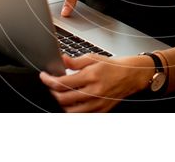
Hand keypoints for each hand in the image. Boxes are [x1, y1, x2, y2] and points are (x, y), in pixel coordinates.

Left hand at [39, 53, 154, 112]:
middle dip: (52, 92)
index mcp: (91, 76)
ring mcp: (97, 104)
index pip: (62, 82)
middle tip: (50, 85)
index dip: (48, 80)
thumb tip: (62, 60)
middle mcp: (94, 92)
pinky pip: (81, 115)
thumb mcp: (93, 58)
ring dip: (60, 103)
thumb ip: (75, 62)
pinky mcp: (100, 111)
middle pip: (63, 99)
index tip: (44, 76)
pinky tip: (70, 103)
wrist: (130, 76)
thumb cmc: (113, 66)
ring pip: (70, 110)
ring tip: (59, 94)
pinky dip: (72, 110)